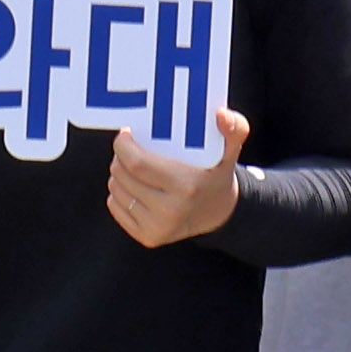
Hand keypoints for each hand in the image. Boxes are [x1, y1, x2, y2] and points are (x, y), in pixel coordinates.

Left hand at [108, 107, 252, 247]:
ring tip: (133, 166)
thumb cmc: (217, 173)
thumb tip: (220, 114)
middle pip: (123, 175)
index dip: (123, 146)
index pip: (137, 164)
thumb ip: (234, 128)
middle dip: (120, 157)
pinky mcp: (147, 237)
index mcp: (186, 187)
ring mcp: (157, 228)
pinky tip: (134, 185)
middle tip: (130, 148)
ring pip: (116, 189)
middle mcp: (170, 212)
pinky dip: (119, 193)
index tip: (125, 134)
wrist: (219, 213)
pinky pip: (116, 206)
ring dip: (118, 173)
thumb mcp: (229, 150)